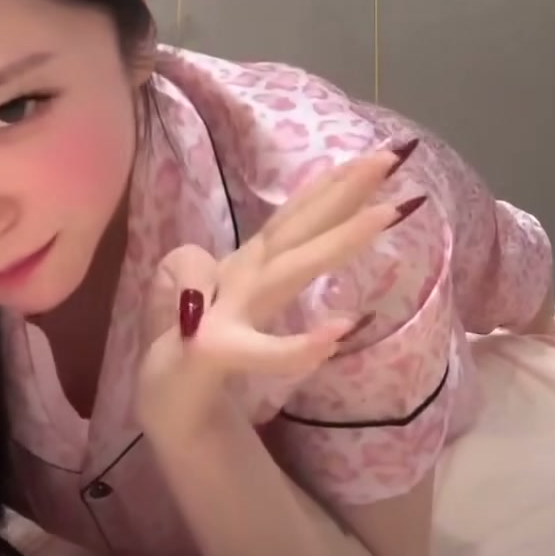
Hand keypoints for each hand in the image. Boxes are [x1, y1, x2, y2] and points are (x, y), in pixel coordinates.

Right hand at [136, 149, 423, 446]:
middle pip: (297, 227)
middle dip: (344, 190)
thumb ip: (257, 268)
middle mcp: (240, 276)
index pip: (295, 215)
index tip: (378, 155)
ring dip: (338, 241)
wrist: (163, 400)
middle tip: (391, 157)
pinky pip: (264, 349)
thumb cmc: (198, 341)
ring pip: (290, 270)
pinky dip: (302, 343)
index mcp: (250, 263)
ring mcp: (224, 311)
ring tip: (389, 215)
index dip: (333, 183)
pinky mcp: (211, 351)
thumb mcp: (225, 300)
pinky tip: (344, 330)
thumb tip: (296, 264)